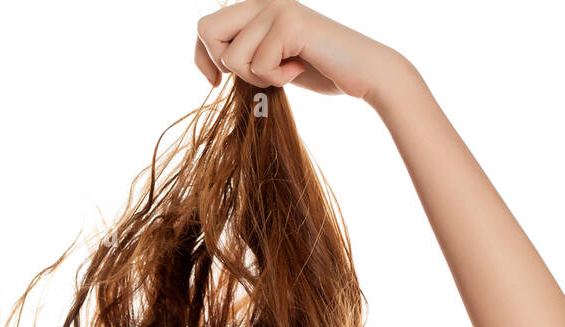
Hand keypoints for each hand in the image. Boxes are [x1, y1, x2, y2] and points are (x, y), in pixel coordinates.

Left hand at [194, 0, 403, 100]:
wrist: (363, 73)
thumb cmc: (319, 70)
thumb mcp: (272, 61)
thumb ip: (246, 52)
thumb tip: (211, 60)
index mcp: (257, 7)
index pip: (205, 26)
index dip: (202, 57)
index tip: (214, 81)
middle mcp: (263, 1)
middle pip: (207, 30)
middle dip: (225, 64)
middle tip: (258, 74)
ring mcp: (276, 8)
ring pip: (233, 56)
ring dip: (258, 77)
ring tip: (287, 70)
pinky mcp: (289, 23)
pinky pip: (259, 65)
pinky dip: (277, 79)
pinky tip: (300, 68)